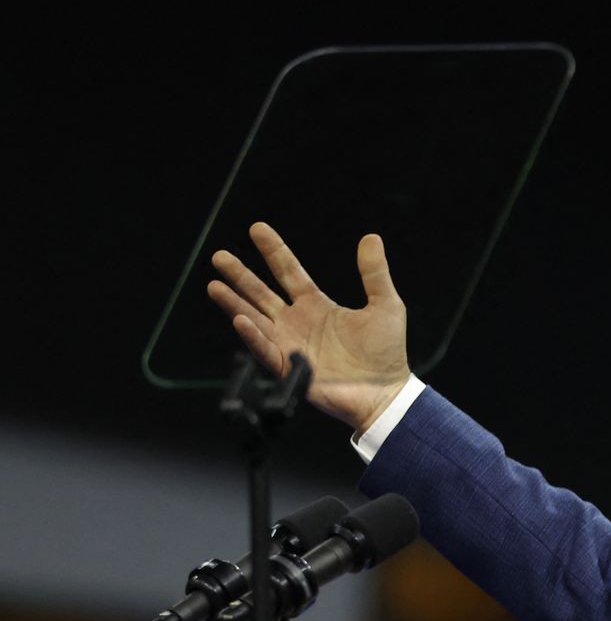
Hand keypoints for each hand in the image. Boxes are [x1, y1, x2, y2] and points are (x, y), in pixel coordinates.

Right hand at [208, 222, 410, 434]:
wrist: (386, 391)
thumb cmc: (387, 352)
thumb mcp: (385, 305)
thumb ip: (374, 273)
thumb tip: (371, 238)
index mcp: (317, 305)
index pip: (288, 271)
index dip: (273, 250)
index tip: (257, 228)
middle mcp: (297, 322)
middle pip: (261, 293)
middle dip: (240, 275)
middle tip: (219, 256)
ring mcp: (290, 344)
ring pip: (254, 319)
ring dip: (234, 303)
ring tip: (214, 285)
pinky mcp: (289, 367)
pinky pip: (265, 349)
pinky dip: (252, 335)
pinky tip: (241, 319)